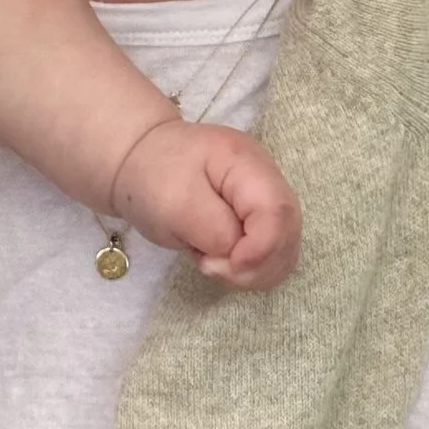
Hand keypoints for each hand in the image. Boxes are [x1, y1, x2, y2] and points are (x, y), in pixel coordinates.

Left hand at [112, 117, 301, 291]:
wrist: (141, 158)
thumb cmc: (153, 176)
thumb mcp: (175, 203)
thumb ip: (215, 230)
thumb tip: (241, 255)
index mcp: (247, 164)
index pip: (278, 213)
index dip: (261, 249)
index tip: (225, 264)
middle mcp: (268, 179)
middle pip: (287, 234)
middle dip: (254, 265)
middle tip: (209, 264)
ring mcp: (266, 198)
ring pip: (283, 250)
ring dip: (250, 269)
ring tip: (209, 257)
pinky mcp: (259, 217)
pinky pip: (270, 253)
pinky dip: (249, 267)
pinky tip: (219, 257)